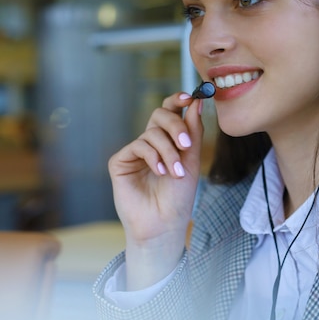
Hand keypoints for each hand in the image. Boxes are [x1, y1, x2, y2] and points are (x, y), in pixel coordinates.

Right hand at [108, 92, 203, 288]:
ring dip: (168, 151)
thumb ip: (192, 131)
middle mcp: (151, 142)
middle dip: (175, 126)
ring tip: (175, 172)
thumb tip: (197, 102)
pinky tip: (160, 172)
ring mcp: (135, 151)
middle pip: (160, 115)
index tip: (191, 97)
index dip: (178, 100)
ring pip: (152, 132)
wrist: (165, 222)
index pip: (171, 111)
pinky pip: (139, 145)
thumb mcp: (191, 159)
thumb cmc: (179, 195)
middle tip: (186, 144)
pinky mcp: (120, 161)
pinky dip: (153, 157)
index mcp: (168, 139)